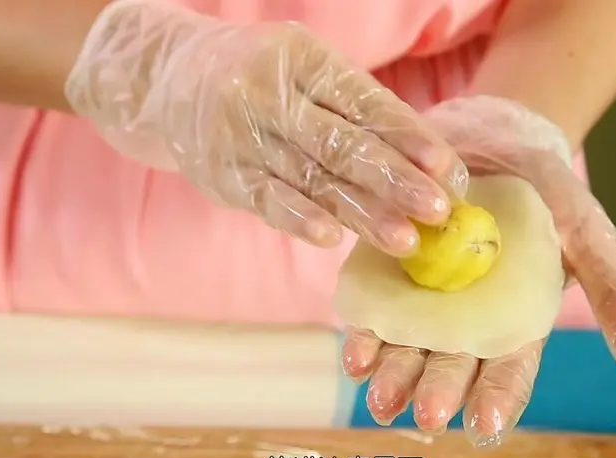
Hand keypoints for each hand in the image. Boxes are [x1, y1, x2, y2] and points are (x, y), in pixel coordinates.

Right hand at [64, 0, 467, 256]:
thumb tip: (422, 160)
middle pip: (343, 144)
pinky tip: (333, 239)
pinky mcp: (222, 175)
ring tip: (404, 240)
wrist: (168, 80)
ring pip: (311, 179)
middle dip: (395, 180)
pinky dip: (300, 219)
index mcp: (303, 59)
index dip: (408, 138)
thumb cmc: (259, 77)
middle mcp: (269, 94)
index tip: (447, 170)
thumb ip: (353, 106)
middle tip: (438, 211)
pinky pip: (266, 200)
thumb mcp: (303, 68)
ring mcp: (241, 136)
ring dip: (361, 213)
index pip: (365, 103)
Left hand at [341, 96, 615, 447]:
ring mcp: (423, 296)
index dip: (499, 397)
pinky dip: (365, 330)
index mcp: (514, 320)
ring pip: (407, 347)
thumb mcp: (587, 233)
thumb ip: (613, 291)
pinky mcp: (388, 269)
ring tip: (379, 398)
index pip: (508, 368)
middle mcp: (464, 318)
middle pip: (451, 363)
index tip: (486, 424)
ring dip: (394, 374)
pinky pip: (374, 306)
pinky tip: (356, 350)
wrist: (494, 135)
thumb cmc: (550, 191)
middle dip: (438, 390)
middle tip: (427, 415)